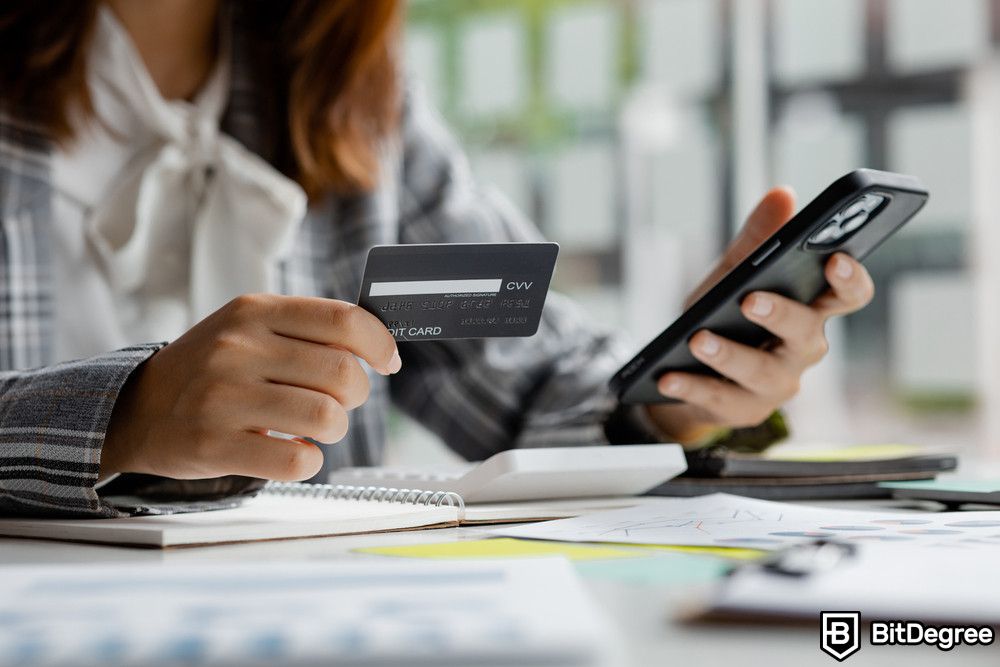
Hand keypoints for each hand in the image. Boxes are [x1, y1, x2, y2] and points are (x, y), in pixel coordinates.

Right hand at [101, 294, 400, 480]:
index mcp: (255, 312)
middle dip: (354, 396)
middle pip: (343, 375)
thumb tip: (381, 346)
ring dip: (333, 430)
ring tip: (311, 429)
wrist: (137, 408)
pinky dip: (307, 462)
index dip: (380, 345)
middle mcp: (238, 349)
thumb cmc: (212, 368)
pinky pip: (297, 462)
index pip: (345, 321)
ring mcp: (224, 398)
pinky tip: (291, 453)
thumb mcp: (249, 327)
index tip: (388, 362)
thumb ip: (308, 329)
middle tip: (337, 402)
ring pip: (326, 419)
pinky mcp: (215, 446)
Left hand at [644, 187, 874, 444]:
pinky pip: (721, 399)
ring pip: (763, 373)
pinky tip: (667, 375)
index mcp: (811, 310)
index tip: (836, 259)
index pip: (849, 295)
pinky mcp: (744, 411)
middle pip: (807, 334)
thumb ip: (757, 240)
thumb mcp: (734, 274)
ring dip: (730, 355)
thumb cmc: (724, 315)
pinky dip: (692, 386)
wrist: (687, 368)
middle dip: (781, 315)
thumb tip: (782, 194)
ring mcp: (776, 385)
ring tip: (697, 338)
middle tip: (750, 299)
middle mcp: (802, 350)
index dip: (850, 280)